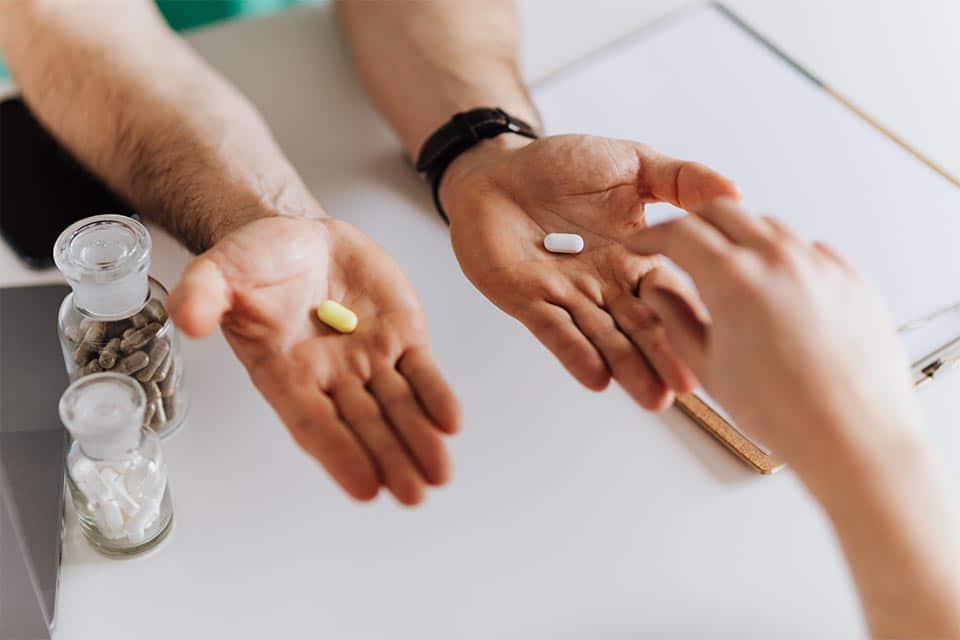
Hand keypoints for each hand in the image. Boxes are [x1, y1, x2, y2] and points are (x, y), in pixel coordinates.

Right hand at [168, 214, 460, 505]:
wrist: (299, 237)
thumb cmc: (256, 263)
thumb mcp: (220, 270)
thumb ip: (205, 294)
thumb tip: (186, 319)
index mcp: (284, 373)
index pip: (312, 422)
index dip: (339, 453)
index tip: (365, 488)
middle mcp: (330, 376)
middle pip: (363, 426)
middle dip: (389, 459)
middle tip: (413, 495)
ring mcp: (369, 359)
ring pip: (398, 407)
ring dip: (419, 440)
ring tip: (439, 474)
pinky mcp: (401, 336)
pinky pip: (422, 372)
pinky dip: (437, 396)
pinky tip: (450, 422)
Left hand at [440, 134, 738, 409]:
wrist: (496, 169)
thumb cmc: (560, 165)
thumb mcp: (631, 163)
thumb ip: (680, 179)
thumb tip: (735, 192)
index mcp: (634, 258)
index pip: (669, 295)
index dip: (691, 319)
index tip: (721, 344)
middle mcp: (605, 285)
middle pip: (639, 327)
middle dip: (663, 357)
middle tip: (688, 388)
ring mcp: (566, 296)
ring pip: (602, 336)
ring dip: (626, 366)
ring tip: (653, 397)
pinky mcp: (527, 300)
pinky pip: (554, 330)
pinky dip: (575, 353)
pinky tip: (597, 377)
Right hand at [625, 199, 921, 471]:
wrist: (855, 436)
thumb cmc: (784, 412)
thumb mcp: (708, 367)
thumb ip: (675, 320)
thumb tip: (657, 293)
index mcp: (733, 279)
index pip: (680, 233)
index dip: (652, 235)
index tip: (643, 242)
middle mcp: (778, 259)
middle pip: (724, 212)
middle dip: (693, 221)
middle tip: (679, 241)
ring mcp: (819, 265)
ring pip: (769, 226)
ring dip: (739, 234)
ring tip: (728, 265)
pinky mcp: (850, 279)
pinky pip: (810, 249)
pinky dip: (784, 255)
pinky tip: (776, 283)